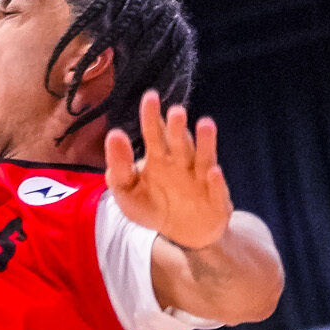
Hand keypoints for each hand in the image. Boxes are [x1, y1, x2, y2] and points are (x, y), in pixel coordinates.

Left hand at [106, 90, 233, 250]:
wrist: (183, 233)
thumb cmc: (152, 206)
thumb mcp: (126, 191)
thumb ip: (118, 166)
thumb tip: (114, 134)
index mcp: (158, 157)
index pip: (153, 133)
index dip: (151, 116)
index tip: (149, 96)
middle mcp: (182, 162)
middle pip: (178, 141)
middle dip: (177, 127)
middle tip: (175, 111)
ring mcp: (201, 179)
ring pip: (203, 158)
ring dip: (205, 142)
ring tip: (206, 123)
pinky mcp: (215, 199)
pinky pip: (216, 190)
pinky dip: (216, 182)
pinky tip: (214, 173)